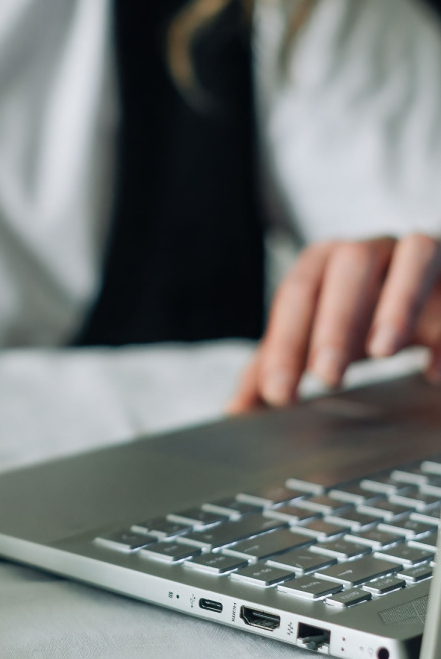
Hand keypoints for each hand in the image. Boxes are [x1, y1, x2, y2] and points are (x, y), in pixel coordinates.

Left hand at [229, 234, 440, 412]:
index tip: (279, 394)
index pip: (298, 293)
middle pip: (348, 264)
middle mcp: (373, 249)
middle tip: (326, 375)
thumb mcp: (318, 339)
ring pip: (413, 254)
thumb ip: (279, 366)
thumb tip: (236, 409)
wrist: (428, 297)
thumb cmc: (362, 316)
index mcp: (326, 261)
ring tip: (381, 353)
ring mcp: (422, 255)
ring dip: (397, 302)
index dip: (285, 341)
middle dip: (334, 320)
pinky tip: (433, 372)